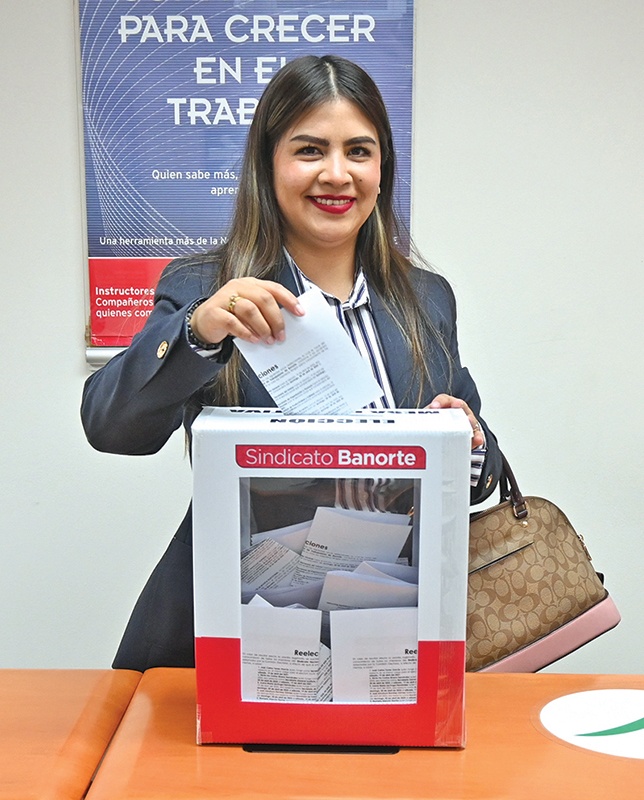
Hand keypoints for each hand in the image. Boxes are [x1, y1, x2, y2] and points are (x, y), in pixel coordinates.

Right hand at [189, 277, 303, 345]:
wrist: (204, 322)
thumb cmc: (232, 316)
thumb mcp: (250, 310)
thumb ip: (265, 312)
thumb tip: (285, 325)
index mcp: (250, 284)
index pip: (273, 288)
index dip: (289, 300)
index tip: (300, 313)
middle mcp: (238, 287)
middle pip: (263, 298)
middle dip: (276, 319)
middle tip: (281, 336)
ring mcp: (224, 298)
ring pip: (249, 309)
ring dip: (262, 327)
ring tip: (268, 340)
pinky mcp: (215, 312)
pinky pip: (233, 322)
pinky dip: (246, 332)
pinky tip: (253, 340)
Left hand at [427, 394, 484, 449]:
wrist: (449, 436)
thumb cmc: (438, 426)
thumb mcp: (430, 421)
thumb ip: (422, 422)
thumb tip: (406, 427)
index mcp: (445, 406)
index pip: (443, 400)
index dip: (439, 402)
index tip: (435, 406)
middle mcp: (457, 411)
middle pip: (459, 407)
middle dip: (458, 406)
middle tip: (456, 406)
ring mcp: (466, 422)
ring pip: (469, 420)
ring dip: (469, 420)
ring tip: (468, 422)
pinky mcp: (473, 434)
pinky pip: (476, 435)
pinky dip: (477, 438)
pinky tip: (477, 440)